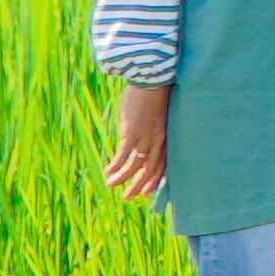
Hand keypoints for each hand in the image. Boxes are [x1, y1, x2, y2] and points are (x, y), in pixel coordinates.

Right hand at [105, 80, 172, 203]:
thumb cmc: (157, 91)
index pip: (163, 163)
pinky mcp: (132, 132)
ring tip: (112, 186)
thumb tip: (146, 129)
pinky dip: (116, 167)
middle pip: (151, 169)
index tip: (148, 192)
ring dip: (123, 179)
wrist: (153, 78)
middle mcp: (158, 140)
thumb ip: (156, 124)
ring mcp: (146, 137)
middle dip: (140, 185)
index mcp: (166, 135)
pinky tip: (108, 173)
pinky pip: (123, 156)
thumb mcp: (160, 112)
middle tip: (129, 197)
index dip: (155, 179)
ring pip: (136, 166)